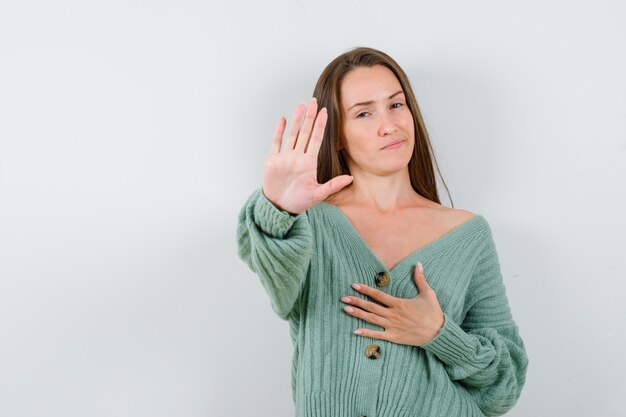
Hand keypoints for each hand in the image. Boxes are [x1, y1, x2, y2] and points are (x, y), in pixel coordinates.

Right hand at [262, 97, 353, 214]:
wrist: (279, 207)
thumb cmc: (298, 202)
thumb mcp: (318, 194)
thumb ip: (333, 185)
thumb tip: (350, 178)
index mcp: (309, 163)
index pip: (316, 139)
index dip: (320, 125)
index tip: (326, 112)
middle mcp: (298, 156)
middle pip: (305, 132)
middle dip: (310, 116)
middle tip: (314, 100)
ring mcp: (285, 157)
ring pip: (292, 133)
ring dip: (297, 119)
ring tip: (301, 105)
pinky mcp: (273, 160)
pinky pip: (277, 142)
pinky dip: (280, 130)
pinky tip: (284, 119)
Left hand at [340, 262, 444, 346]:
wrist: (438, 333)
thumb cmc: (433, 313)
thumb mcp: (428, 294)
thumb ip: (420, 279)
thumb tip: (418, 264)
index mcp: (399, 303)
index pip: (378, 295)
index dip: (365, 289)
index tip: (354, 285)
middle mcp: (393, 314)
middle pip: (371, 307)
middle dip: (356, 302)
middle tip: (343, 298)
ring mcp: (392, 326)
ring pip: (371, 319)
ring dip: (358, 314)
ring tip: (345, 310)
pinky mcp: (394, 337)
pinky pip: (377, 335)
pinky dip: (366, 333)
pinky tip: (355, 331)